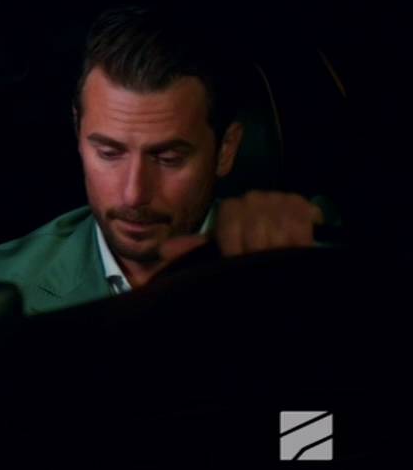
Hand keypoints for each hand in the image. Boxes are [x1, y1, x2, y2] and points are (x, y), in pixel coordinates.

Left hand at [160, 191, 323, 262]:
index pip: (230, 212)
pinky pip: (300, 219)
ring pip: (275, 219)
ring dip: (277, 245)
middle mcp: (255, 198)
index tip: (238, 259)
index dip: (234, 241)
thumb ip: (195, 252)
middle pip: (251, 215)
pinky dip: (299, 238)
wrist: (286, 270)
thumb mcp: (220, 260)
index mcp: (233, 209)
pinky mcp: (305, 207)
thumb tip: (164, 249)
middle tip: (261, 262)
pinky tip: (299, 248)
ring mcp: (281, 200)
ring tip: (277, 259)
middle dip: (255, 246)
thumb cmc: (248, 264)